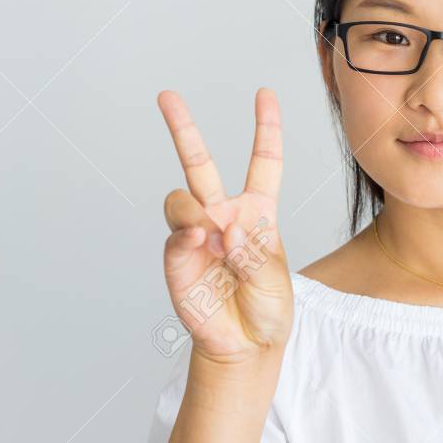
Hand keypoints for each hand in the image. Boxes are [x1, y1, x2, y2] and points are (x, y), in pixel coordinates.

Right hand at [158, 88, 292, 364]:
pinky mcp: (177, 260)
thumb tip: (224, 232)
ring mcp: (197, 236)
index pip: (263, 162)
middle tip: (166, 96)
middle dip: (181, 127)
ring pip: (180, 198)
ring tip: (208, 236)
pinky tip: (201, 247)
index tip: (264, 94)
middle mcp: (223, 216)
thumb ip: (254, 254)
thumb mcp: (276, 281)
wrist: (246, 347)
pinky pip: (175, 237)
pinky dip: (188, 239)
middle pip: (199, 163)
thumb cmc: (267, 310)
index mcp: (257, 213)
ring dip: (193, 211)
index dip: (265, 128)